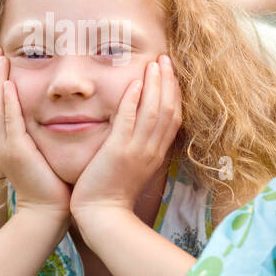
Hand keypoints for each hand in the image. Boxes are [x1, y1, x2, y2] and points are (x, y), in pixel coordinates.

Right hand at [0, 47, 69, 220]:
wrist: (48, 212)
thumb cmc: (51, 183)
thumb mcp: (40, 152)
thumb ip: (38, 133)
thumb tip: (50, 114)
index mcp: (4, 140)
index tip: (0, 59)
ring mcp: (3, 147)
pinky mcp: (15, 152)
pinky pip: (8, 121)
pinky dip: (6, 102)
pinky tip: (8, 85)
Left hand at [69, 54, 181, 223]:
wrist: (102, 216)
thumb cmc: (111, 193)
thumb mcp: (132, 166)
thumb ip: (136, 146)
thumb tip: (136, 127)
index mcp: (156, 153)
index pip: (173, 117)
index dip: (174, 93)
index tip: (170, 73)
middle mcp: (152, 150)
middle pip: (169, 110)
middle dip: (169, 82)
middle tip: (166, 59)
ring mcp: (137, 151)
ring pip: (154, 112)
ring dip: (156, 85)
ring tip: (155, 63)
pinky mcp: (119, 152)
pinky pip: (129, 122)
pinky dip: (134, 101)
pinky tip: (135, 83)